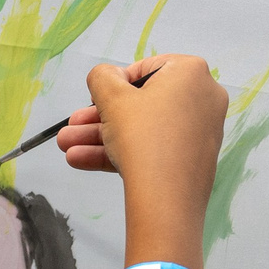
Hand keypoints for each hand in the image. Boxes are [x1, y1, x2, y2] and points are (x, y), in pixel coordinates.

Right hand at [56, 53, 226, 264]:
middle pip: (141, 103)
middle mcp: (202, 98)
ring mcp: (200, 132)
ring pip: (142, 129)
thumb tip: (105, 76)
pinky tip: (81, 160)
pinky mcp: (191, 160)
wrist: (166, 200)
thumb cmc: (143, 135)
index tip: (96, 99)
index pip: (145, 69)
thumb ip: (101, 77)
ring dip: (101, 136)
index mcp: (191, 73)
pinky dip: (122, 152)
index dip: (115, 84)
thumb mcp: (112, 98)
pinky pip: (153, 148)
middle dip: (99, 116)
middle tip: (73, 125)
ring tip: (66, 147)